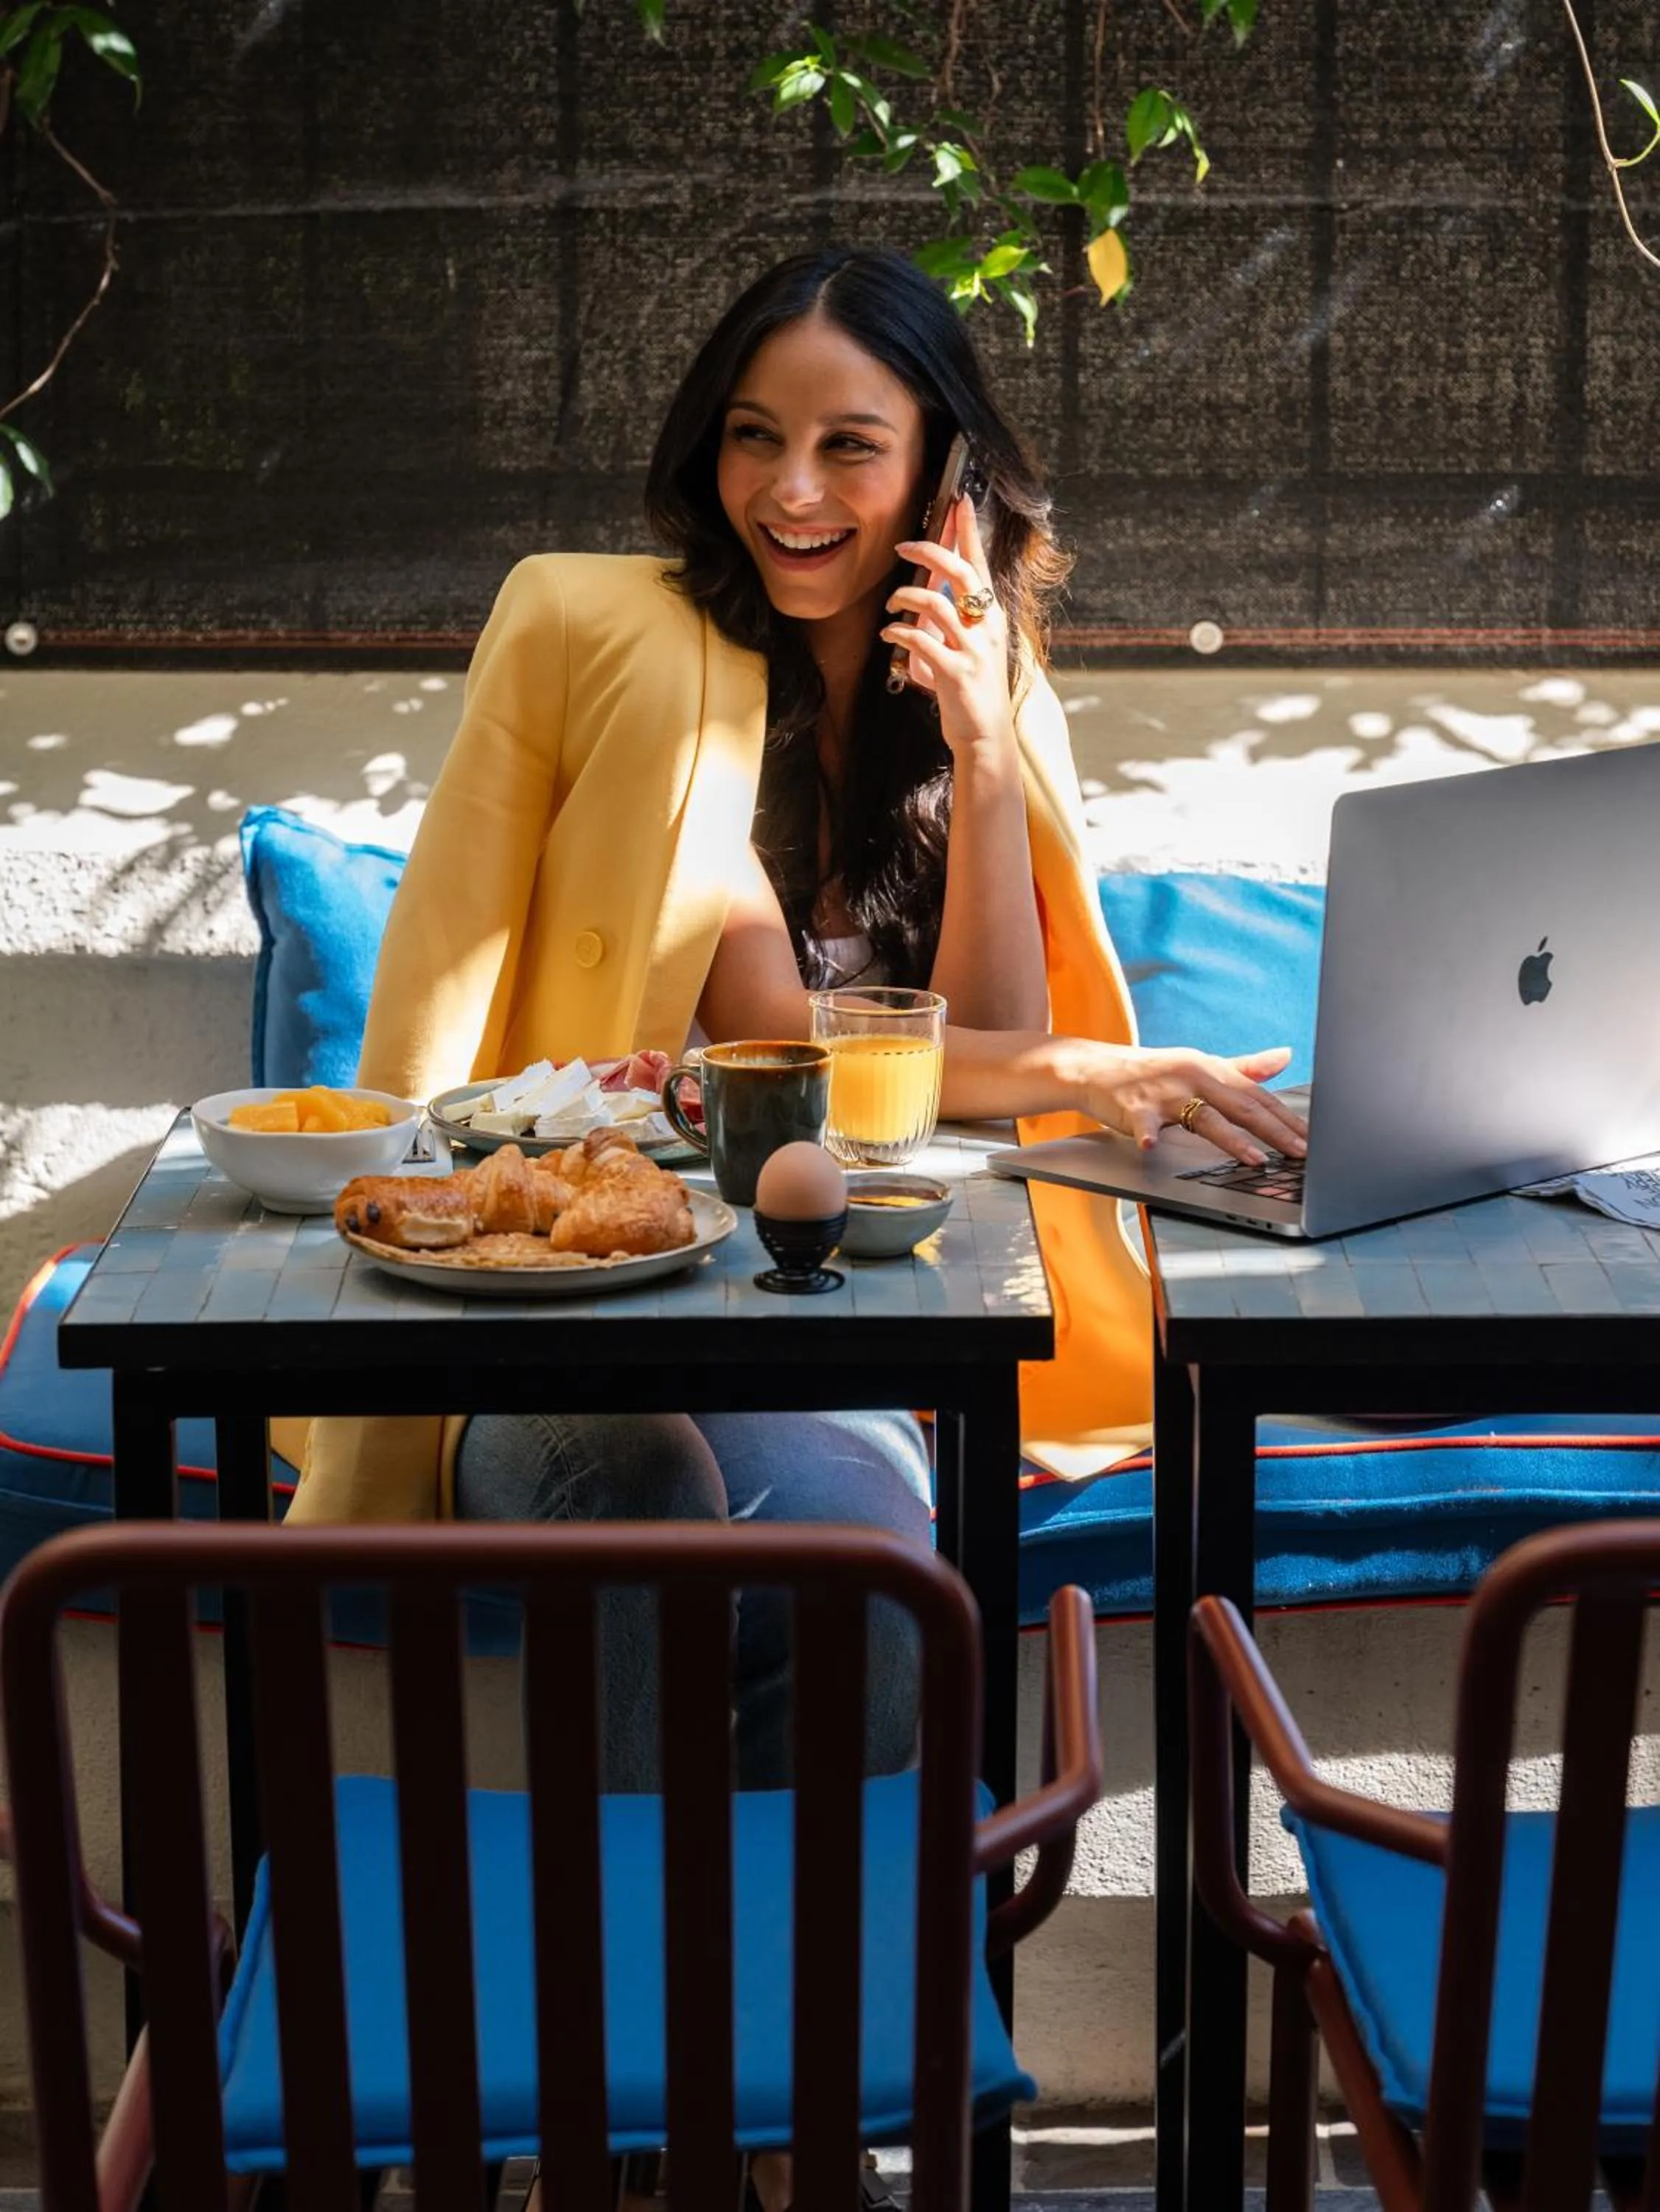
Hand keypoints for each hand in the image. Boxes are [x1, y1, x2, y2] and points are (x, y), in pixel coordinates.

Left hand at [879, 496, 1014, 759]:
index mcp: (990, 616)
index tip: (960, 500)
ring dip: (904, 598)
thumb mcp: (966, 649)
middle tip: (902, 545)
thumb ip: (948, 623)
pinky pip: (920, 640)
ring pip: (934, 603)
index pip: (980, 563)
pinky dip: (898, 633)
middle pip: (959, 572)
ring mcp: (973, 649)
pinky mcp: (955, 672)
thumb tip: (924, 599)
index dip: (969, 531)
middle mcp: (986, 626)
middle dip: (928, 551)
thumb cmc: (973, 691)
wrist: (986, 734)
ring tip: (891, 606)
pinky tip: (890, 634)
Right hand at [1078, 1044, 1307, 1165]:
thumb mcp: (1201, 1065)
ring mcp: (1164, 1093)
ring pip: (1204, 1117)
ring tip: (1255, 1158)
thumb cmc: (1152, 1072)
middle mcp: (1194, 1077)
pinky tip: (1151, 1146)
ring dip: (1232, 1139)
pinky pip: (1144, 1124)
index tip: (1311, 1139)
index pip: (1258, 1096)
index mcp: (1212, 1069)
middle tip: (1299, 1153)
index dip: (1287, 1118)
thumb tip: (1285, 1056)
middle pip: (1241, 1107)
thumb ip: (1244, 1067)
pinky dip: (1148, 1135)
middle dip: (1275, 1131)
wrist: (1097, 1068)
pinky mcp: (1135, 1108)